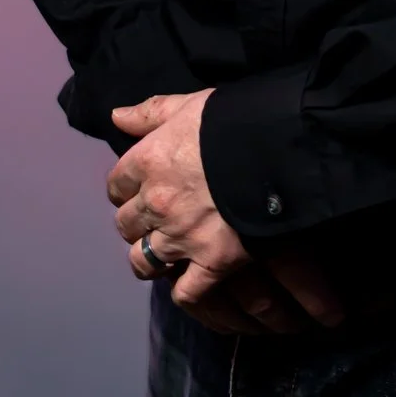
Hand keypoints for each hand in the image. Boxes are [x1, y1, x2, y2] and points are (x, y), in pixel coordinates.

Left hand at [106, 91, 344, 330]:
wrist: (279, 147)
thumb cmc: (234, 119)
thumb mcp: (190, 104)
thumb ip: (151, 112)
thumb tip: (117, 117)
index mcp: (148, 162)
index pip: (116, 185)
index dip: (128, 188)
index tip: (142, 187)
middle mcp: (156, 203)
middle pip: (125, 225)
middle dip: (138, 221)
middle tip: (158, 216)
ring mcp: (182, 237)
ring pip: (143, 261)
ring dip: (150, 256)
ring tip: (168, 249)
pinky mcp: (212, 262)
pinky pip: (184, 292)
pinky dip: (185, 289)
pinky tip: (192, 278)